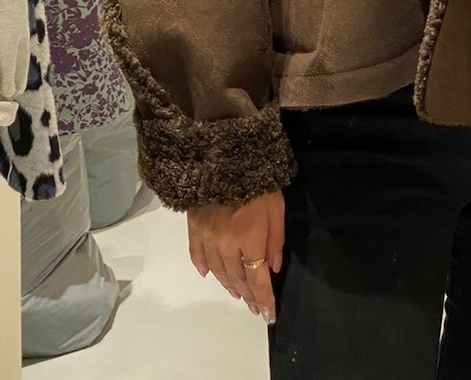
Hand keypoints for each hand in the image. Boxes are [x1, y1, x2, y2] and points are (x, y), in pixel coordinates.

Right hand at [188, 191, 284, 323]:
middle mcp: (226, 244)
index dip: (264, 299)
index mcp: (249, 239)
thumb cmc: (259, 180)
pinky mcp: (193, 227)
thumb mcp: (277, 208)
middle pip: (236, 278)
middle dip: (248, 295)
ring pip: (217, 271)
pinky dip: (203, 267)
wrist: (224, 155)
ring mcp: (207, 237)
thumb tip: (273, 268)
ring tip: (238, 294)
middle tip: (255, 307)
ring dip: (228, 285)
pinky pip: (197, 254)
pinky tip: (208, 274)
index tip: (268, 315)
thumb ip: (276, 240)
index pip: (257, 279)